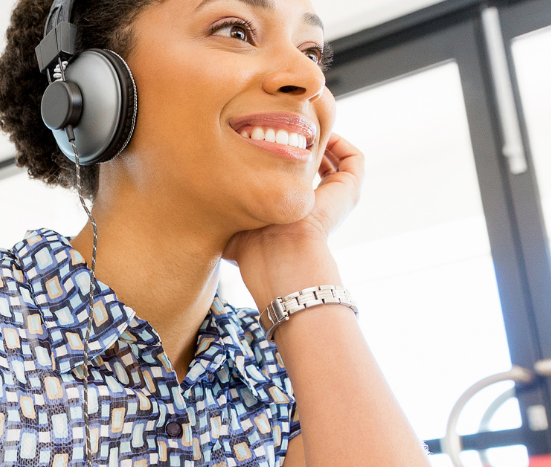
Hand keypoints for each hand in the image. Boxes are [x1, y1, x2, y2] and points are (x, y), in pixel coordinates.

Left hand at [224, 133, 365, 304]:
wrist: (281, 254)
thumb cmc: (252, 246)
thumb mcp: (233, 221)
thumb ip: (222, 210)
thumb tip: (195, 205)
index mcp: (293, 211)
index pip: (294, 179)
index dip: (282, 159)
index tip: (264, 142)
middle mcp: (319, 204)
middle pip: (317, 166)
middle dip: (302, 144)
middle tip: (284, 128)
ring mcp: (338, 197)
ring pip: (338, 160)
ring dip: (322, 140)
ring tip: (302, 127)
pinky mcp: (350, 190)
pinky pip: (354, 159)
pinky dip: (341, 142)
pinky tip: (319, 134)